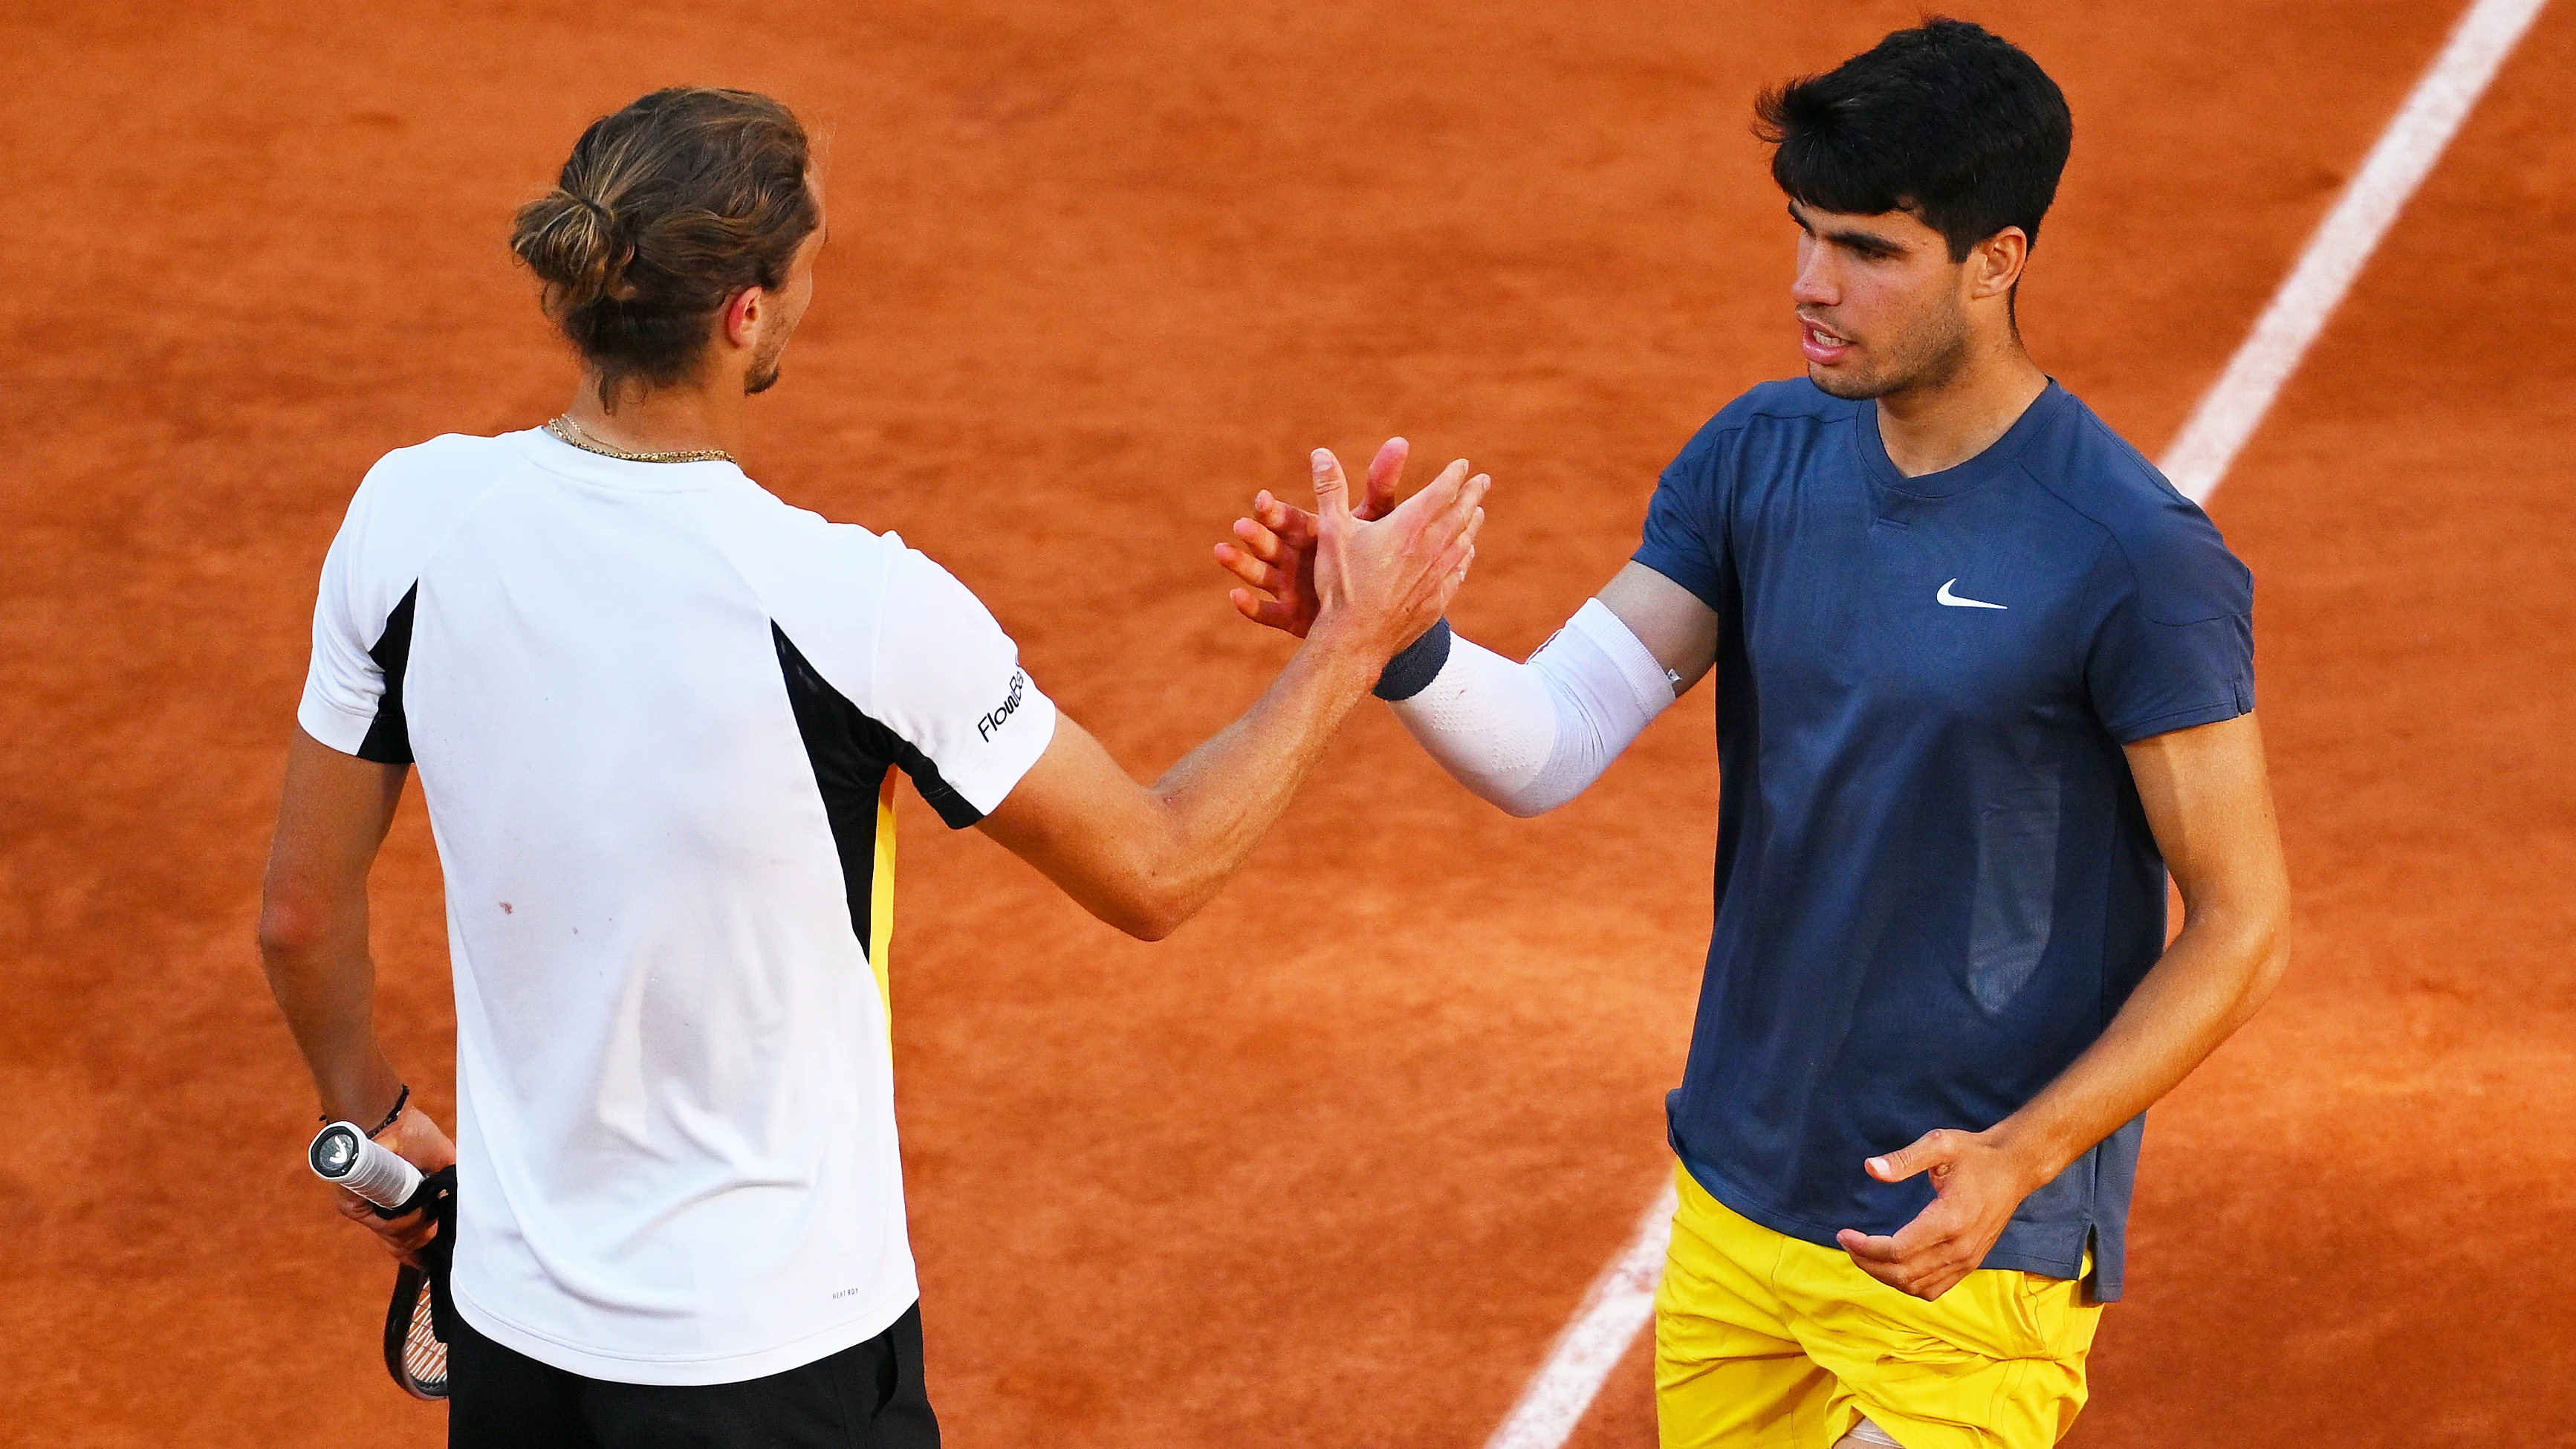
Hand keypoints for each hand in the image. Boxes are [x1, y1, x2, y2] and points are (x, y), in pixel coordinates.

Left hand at [329, 1106, 456, 1267]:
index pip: (406, 1237)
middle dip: (424, 1243)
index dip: (419, 1251)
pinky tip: (416, 1210)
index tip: (432, 1263)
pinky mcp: (354, 1206)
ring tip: (428, 1211)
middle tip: (437, 1231)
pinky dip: (403, 1223)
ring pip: (396, 1240)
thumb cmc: (415, 1136)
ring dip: (418, 1229)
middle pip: (403, 1245)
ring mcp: (369, 1209)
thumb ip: (454, 1186)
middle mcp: (383, 1209)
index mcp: (401, 1202)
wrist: (389, 1120)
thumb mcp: (445, 1163)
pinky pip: (384, 1227)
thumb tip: (470, 1209)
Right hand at [1215, 437, 1408, 637]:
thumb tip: (1400, 442)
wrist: (1368, 610)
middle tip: (1241, 525)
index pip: (1288, 519)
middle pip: (1271, 544)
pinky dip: (1251, 606)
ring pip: (1261, 574)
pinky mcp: (1291, 617)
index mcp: (1311, 534)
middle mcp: (1294, 558)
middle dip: (1256, 534)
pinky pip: (1267, 612)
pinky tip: (1235, 596)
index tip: (1262, 498)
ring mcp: (1289, 587)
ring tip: (1221, 552)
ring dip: (1242, 563)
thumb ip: (1380, 485)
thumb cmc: (1372, 559)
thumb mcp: (1375, 522)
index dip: (1275, 511)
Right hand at [1298, 443, 1484, 663]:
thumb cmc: (1341, 585)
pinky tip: (1466, 555)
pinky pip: (1456, 574)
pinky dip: (1464, 559)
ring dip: (1472, 525)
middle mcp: (1429, 549)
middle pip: (1460, 515)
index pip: (1441, 493)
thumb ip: (1330, 490)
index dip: (1453, 476)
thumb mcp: (1331, 532)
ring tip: (1478, 513)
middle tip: (1483, 481)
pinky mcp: (1435, 603)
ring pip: (1462, 543)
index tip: (1463, 465)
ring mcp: (1436, 578)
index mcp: (1408, 527)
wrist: (1354, 639)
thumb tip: (1321, 454)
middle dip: (1472, 495)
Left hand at [1834, 1127, 2045, 1301]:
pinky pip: (1935, 1289)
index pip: (1898, 1250)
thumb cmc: (1975, 1154)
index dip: (1865, 1247)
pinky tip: (1892, 1267)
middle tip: (1848, 1243)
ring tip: (1864, 1254)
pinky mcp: (1971, 1263)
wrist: (2014, 1168)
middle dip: (1868, 1263)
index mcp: (1949, 1220)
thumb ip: (1904, 1159)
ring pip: (1917, 1286)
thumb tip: (1871, 1169)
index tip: (1844, 1233)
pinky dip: (1908, 1285)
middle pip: (1903, 1273)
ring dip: (1885, 1276)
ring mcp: (1968, 1259)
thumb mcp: (1939, 1144)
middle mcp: (1960, 1247)